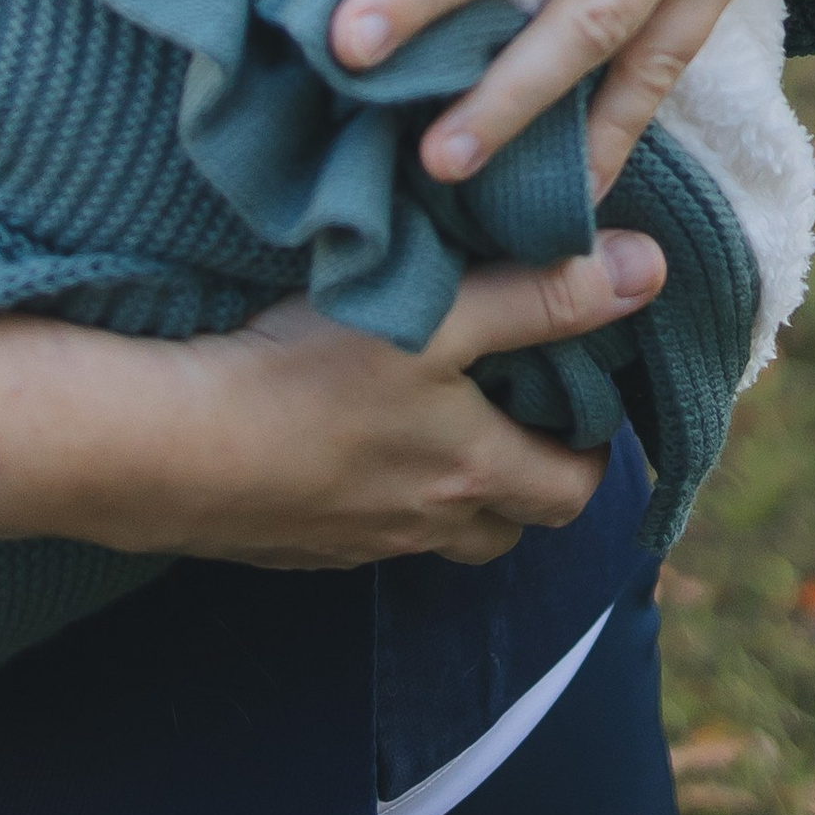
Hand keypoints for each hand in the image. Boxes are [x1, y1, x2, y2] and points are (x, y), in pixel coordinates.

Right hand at [99, 236, 665, 568]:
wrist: (164, 445)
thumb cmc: (302, 375)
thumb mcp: (433, 317)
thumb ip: (539, 295)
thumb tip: (650, 269)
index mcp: (472, 475)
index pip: (572, 492)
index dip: (589, 452)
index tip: (579, 400)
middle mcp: (422, 526)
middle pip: (506, 526)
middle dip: (523, 478)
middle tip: (509, 408)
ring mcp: (352, 545)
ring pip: (430, 532)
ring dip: (445, 490)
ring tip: (424, 419)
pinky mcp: (290, 545)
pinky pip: (356, 532)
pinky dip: (368, 494)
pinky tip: (334, 436)